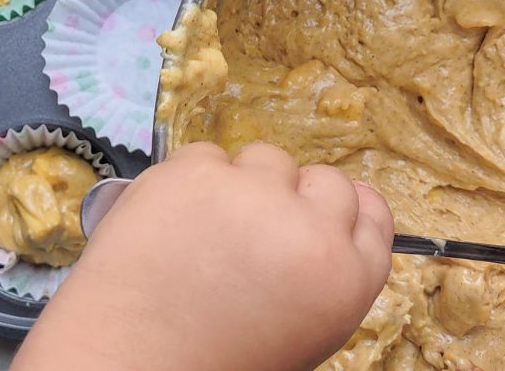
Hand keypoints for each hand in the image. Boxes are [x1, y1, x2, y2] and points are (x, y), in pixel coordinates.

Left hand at [13, 143, 393, 370]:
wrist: (132, 358)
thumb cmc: (209, 358)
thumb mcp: (300, 331)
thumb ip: (318, 274)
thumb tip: (315, 228)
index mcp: (344, 278)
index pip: (371, 214)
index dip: (344, 209)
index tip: (322, 209)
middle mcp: (306, 228)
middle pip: (324, 180)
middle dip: (295, 197)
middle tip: (256, 225)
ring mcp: (249, 192)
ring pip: (265, 158)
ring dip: (244, 181)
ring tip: (208, 225)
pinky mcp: (194, 171)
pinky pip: (206, 154)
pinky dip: (192, 177)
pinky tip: (174, 216)